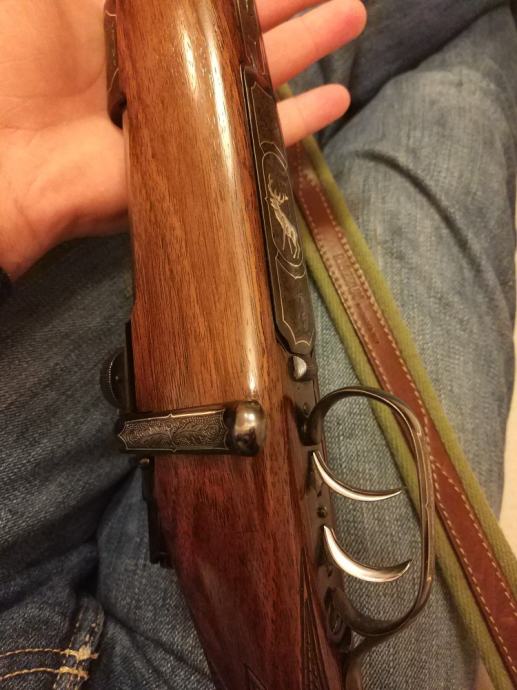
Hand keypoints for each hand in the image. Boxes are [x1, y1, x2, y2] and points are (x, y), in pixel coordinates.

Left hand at [0, 0, 365, 277]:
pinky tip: (334, 101)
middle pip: (241, 28)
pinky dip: (297, 123)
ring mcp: (183, 115)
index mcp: (134, 23)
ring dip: (306, 45)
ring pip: (257, 75)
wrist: (5, 155)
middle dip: (290, 1)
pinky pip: (257, 139)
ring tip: (352, 16)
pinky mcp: (196, 161)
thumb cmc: (16, 56)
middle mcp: (165, 66)